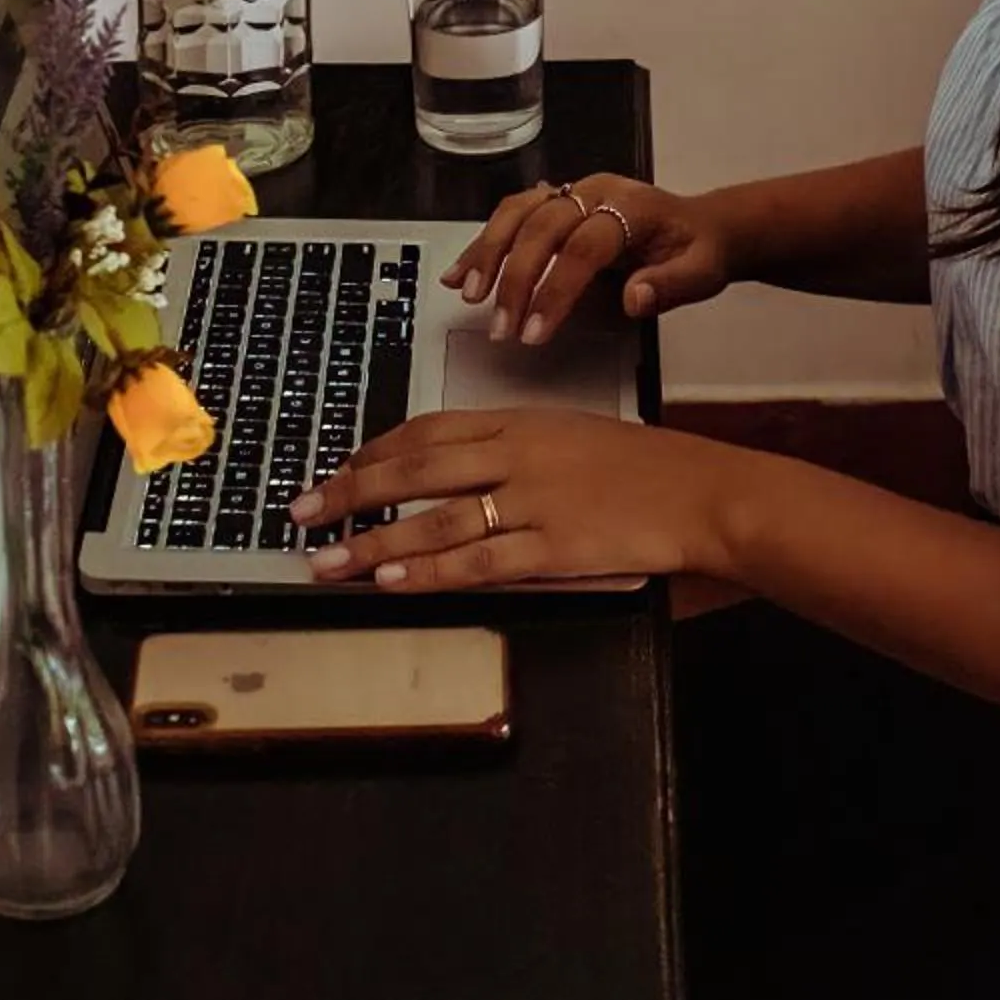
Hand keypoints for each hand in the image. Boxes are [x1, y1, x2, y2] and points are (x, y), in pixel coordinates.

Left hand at [292, 406, 742, 590]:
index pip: (427, 431)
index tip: (334, 472)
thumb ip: (512, 450)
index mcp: (518, 421)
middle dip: (350, 492)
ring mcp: (533, 500)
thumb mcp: (569, 436)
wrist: (697, 491)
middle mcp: (516, 453)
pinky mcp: (553, 546)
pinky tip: (392, 578)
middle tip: (301, 512)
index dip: (373, 453)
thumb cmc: (639, 466)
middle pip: (414, 468)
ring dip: (373, 541)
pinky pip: (479, 559)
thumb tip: (455, 473)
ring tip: (326, 561)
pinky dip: (431, 569)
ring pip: (435, 518)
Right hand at [440, 175, 731, 345]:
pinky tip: (460, 274)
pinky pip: (512, 215)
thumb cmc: (698, 252)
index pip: (585, 245)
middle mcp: (596, 191)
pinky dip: (483, 243)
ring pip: (519, 212)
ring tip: (469, 295)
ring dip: (489, 253)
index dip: (557, 288)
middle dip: (516, 278)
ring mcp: (572, 191)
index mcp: (632, 206)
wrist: (701, 225)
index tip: (535, 333)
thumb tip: (635, 298)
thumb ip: (672, 286)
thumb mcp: (702, 272)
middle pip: (543, 225)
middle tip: (501, 329)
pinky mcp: (555, 202)